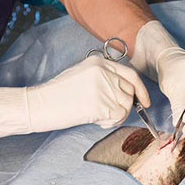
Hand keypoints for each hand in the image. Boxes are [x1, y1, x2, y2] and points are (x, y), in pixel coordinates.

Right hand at [0, 55, 149, 141]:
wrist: (39, 104)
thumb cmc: (58, 94)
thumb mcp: (83, 75)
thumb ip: (105, 79)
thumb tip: (125, 94)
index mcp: (99, 62)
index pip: (131, 75)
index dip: (141, 90)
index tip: (144, 101)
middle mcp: (104, 72)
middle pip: (130, 92)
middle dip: (125, 106)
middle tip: (109, 114)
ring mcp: (103, 88)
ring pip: (126, 106)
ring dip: (117, 116)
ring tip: (98, 117)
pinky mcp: (100, 105)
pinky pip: (118, 116)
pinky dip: (111, 123)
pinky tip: (96, 121)